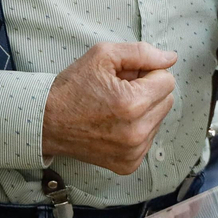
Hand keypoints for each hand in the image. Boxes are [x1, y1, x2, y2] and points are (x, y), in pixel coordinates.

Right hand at [42, 42, 178, 174]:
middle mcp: (136, 132)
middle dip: (148, 91)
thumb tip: (171, 58)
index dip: (148, 73)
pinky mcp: (128, 164)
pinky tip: (114, 124)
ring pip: (159, 119)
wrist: (46, 122)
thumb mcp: (103, 55)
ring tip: (114, 107)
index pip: (168, 80)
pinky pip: (149, 139)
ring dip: (144, 110)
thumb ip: (142, 53)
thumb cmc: (73, 87)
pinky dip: (137, 129)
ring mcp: (133, 152)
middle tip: (120, 90)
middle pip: (167, 100)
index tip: (127, 77)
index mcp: (133, 104)